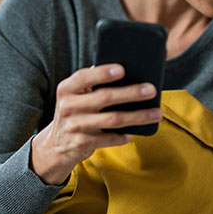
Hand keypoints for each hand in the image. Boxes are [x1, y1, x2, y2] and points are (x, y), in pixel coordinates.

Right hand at [30, 64, 162, 184]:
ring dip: (137, 116)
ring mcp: (75, 126)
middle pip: (105, 97)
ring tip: (156, 113)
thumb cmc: (76, 110)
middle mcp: (68, 106)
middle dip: (131, 93)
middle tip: (151, 89)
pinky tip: (134, 133)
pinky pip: (109, 138)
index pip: (84, 77)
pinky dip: (123, 136)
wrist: (56, 144)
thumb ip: (93, 83)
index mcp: (67, 88)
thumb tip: (129, 72)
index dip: (103, 73)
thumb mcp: (76, 95)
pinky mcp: (82, 143)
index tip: (123, 69)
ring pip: (113, 119)